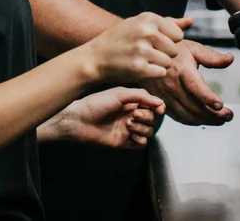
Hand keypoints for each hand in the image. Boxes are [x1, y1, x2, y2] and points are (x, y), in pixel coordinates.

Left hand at [40, 87, 164, 148]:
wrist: (79, 120)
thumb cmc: (97, 103)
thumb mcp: (120, 94)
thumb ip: (141, 96)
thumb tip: (160, 102)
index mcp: (132, 102)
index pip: (153, 105)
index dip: (158, 107)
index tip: (158, 108)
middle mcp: (132, 115)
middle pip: (153, 119)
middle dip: (147, 116)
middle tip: (134, 115)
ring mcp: (129, 129)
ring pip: (149, 131)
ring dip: (143, 128)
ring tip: (128, 124)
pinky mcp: (124, 142)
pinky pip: (141, 144)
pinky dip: (140, 140)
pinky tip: (130, 135)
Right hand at [83, 13, 189, 82]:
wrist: (95, 57)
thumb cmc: (120, 39)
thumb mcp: (140, 23)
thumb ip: (168, 23)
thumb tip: (191, 21)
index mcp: (149, 18)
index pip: (178, 34)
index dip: (169, 42)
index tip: (155, 44)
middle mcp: (147, 32)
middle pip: (174, 50)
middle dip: (165, 55)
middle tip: (147, 54)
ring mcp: (142, 50)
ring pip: (168, 62)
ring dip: (159, 65)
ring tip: (143, 61)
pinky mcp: (139, 67)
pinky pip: (161, 73)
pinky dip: (153, 74)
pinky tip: (140, 69)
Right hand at [141, 40, 234, 125]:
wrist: (146, 57)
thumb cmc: (171, 51)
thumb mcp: (192, 48)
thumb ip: (212, 56)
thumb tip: (230, 59)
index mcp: (182, 71)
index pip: (195, 88)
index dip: (208, 98)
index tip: (220, 106)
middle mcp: (173, 86)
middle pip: (194, 106)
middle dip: (214, 115)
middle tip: (229, 116)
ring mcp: (166, 97)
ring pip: (187, 115)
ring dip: (206, 121)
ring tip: (220, 120)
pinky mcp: (163, 103)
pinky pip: (178, 117)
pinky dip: (193, 121)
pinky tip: (203, 119)